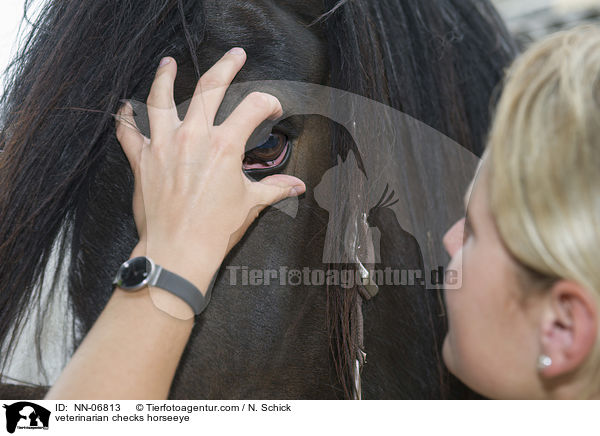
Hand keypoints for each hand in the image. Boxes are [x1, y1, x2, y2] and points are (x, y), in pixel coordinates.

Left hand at [115, 48, 305, 292]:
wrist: (178, 251)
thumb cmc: (215, 229)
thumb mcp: (250, 204)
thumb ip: (274, 188)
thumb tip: (298, 186)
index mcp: (224, 146)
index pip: (252, 107)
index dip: (267, 103)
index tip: (271, 108)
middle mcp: (193, 137)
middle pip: (210, 88)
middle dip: (226, 67)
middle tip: (235, 56)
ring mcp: (163, 145)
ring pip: (161, 99)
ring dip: (165, 77)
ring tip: (168, 63)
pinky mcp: (142, 160)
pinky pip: (128, 132)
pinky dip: (126, 118)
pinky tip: (126, 106)